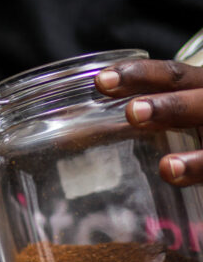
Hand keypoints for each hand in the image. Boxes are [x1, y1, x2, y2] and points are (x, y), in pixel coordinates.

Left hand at [95, 59, 202, 186]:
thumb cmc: (195, 127)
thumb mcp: (177, 114)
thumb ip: (140, 120)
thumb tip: (72, 136)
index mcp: (202, 88)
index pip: (174, 75)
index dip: (140, 75)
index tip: (102, 81)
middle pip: (202, 102)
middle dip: (171, 107)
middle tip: (133, 113)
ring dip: (199, 159)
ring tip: (168, 168)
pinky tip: (184, 186)